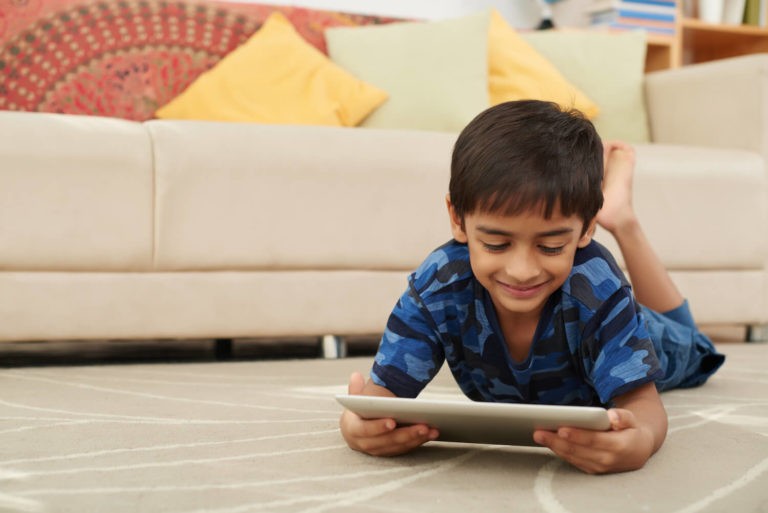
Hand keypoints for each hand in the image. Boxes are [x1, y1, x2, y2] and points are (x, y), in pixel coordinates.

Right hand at [339, 372, 438, 456]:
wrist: (355, 430)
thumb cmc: (357, 413)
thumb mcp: (354, 401)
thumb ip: (355, 389)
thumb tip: (356, 375)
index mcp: (353, 430)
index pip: (366, 430)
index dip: (378, 427)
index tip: (392, 421)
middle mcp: (364, 444)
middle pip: (387, 441)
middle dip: (406, 434)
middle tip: (423, 426)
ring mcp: (378, 450)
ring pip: (398, 446)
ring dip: (415, 439)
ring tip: (431, 429)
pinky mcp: (390, 452)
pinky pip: (405, 449)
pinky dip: (418, 442)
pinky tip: (430, 434)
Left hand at [533, 408, 655, 473]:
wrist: (638, 450)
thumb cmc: (631, 430)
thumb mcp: (632, 419)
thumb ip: (623, 416)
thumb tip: (612, 417)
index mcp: (619, 446)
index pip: (594, 440)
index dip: (577, 435)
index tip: (561, 429)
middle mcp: (608, 460)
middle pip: (578, 450)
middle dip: (557, 441)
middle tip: (539, 432)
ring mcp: (600, 467)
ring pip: (573, 457)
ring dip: (554, 447)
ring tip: (539, 436)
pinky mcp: (592, 470)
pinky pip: (573, 461)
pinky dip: (560, 452)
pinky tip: (548, 443)